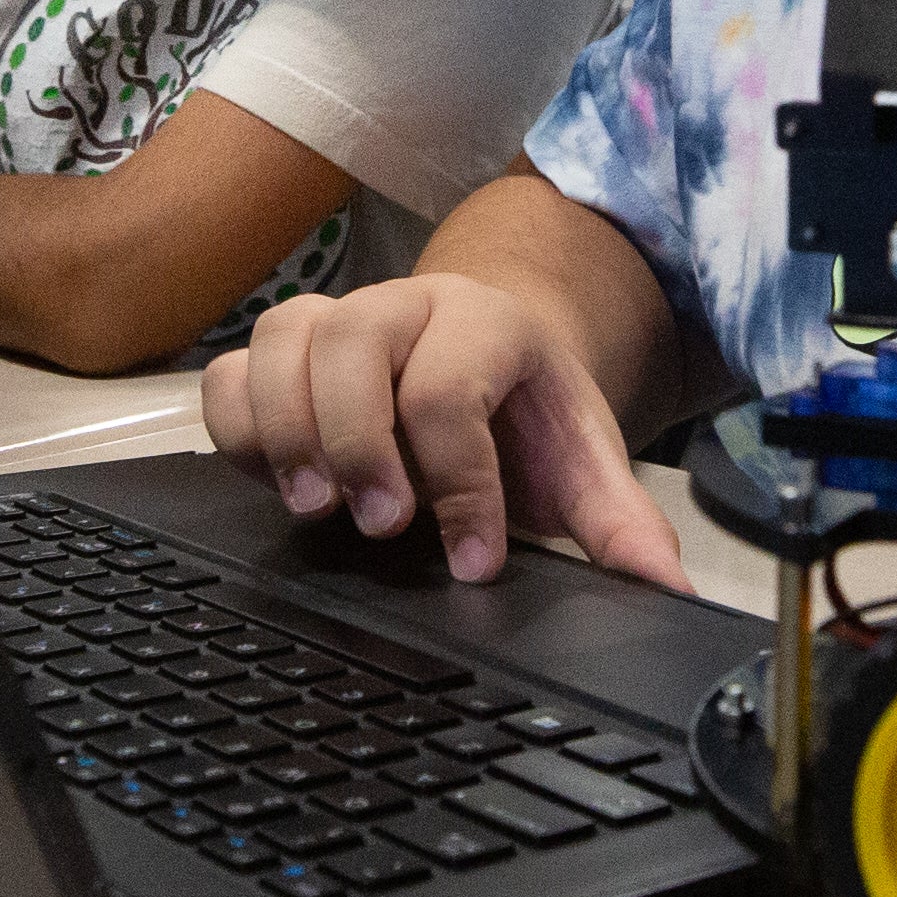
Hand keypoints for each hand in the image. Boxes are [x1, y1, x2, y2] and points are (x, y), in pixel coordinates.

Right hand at [207, 276, 685, 589]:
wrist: (492, 353)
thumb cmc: (529, 417)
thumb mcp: (583, 465)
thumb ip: (620, 525)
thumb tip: (665, 592)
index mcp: (489, 324)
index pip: (451, 389)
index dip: (460, 485)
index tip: (475, 564)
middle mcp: (407, 305)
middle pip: (352, 344)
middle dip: (359, 443)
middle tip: (382, 526)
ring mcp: (335, 318)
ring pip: (283, 342)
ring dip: (286, 430)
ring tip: (315, 508)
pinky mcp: (283, 352)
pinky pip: (231, 370)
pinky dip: (237, 426)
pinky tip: (273, 480)